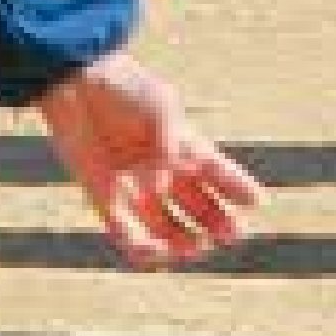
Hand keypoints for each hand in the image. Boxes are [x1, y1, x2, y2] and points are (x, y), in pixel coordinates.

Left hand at [39, 57, 265, 263]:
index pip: (219, 173)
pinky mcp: (106, 200)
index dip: (239, 189)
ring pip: (168, 230)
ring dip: (184, 244)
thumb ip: (168, 147)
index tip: (258, 202)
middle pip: (200, 208)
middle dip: (218, 223)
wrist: (77, 84)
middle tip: (230, 233)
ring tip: (195, 246)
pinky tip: (156, 250)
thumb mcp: (160, 108)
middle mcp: (163, 172)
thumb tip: (158, 188)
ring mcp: (136, 189)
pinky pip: (128, 236)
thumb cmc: (123, 89)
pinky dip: (142, 250)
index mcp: (183, 146)